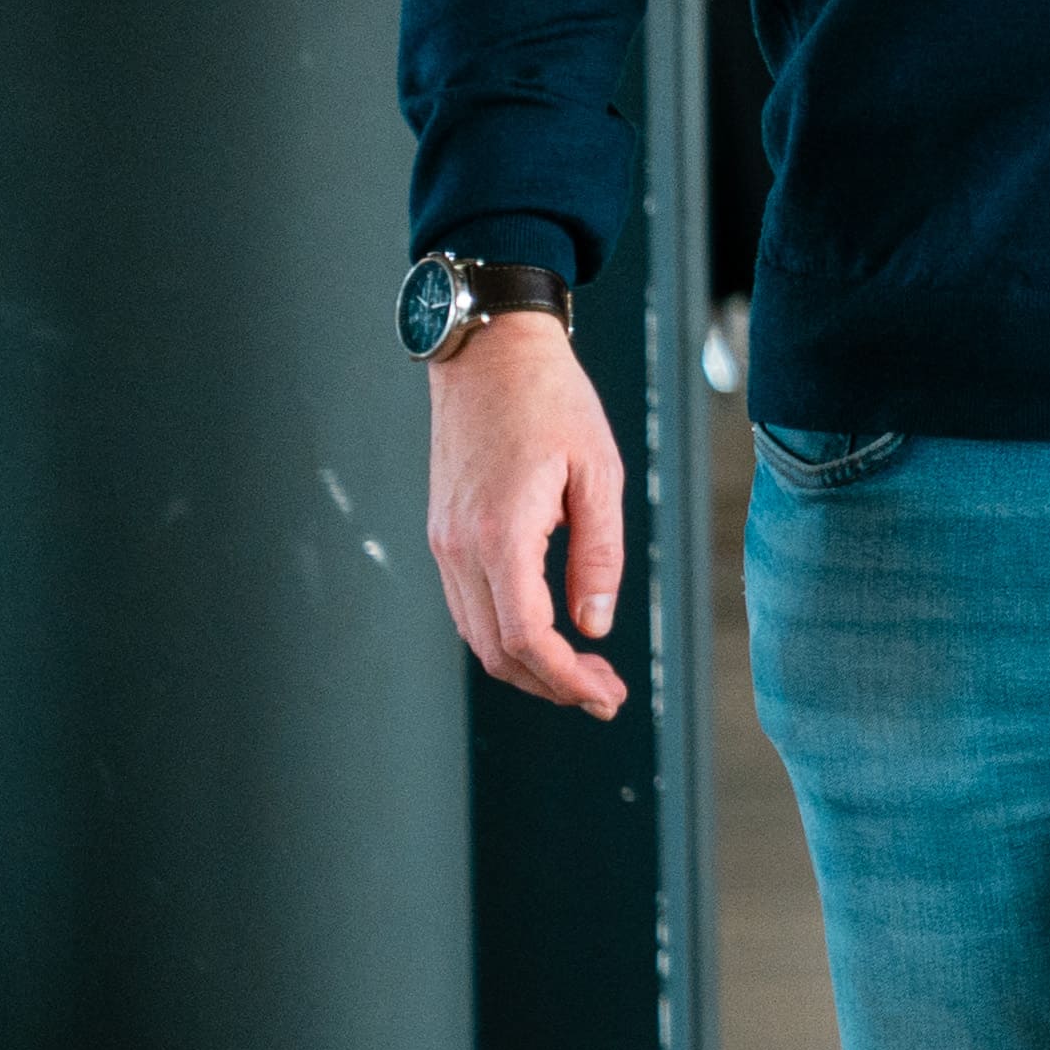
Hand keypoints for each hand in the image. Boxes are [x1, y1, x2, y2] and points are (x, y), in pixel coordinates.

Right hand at [426, 316, 624, 718]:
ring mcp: (444, 542)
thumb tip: (595, 624)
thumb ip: (600, 553)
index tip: (606, 695)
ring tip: (584, 673)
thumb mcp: (600, 472)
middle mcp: (460, 546)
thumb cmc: (552, 401)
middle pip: (496, 650)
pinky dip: (505, 634)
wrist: (490, 354)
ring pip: (477, 634)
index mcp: (501, 533)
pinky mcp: (444, 533)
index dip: (566, 678)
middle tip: (605, 694)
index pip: (526, 637)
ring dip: (528, 665)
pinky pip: (469, 604)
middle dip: (551, 684)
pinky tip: (548, 634)